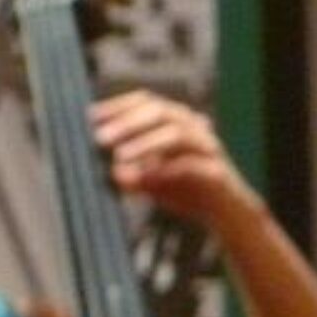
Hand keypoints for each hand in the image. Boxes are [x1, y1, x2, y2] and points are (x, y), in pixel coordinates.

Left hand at [91, 89, 261, 229]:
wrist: (225, 215)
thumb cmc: (184, 191)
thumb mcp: (147, 182)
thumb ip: (129, 175)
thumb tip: (111, 172)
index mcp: (175, 122)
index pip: (145, 101)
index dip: (118, 105)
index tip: (90, 115)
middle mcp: (194, 128)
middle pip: (160, 111)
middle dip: (128, 122)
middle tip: (100, 138)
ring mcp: (208, 147)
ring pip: (177, 133)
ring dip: (145, 143)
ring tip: (119, 157)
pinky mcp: (218, 171)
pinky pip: (194, 164)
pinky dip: (168, 169)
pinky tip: (148, 178)